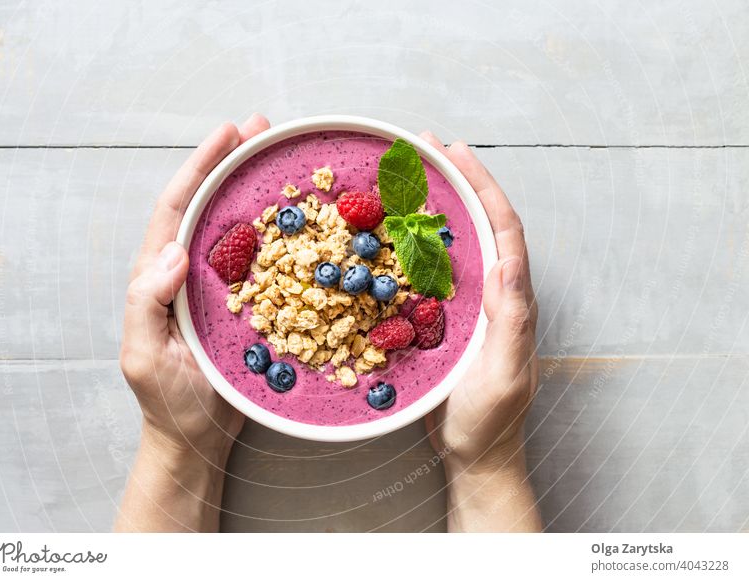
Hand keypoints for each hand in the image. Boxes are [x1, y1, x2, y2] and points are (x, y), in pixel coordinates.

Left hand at [119, 114, 270, 458]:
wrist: (195, 439)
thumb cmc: (168, 404)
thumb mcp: (144, 357)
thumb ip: (145, 304)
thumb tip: (170, 251)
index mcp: (156, 276)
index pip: (176, 210)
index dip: (200, 168)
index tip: (229, 134)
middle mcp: (189, 273)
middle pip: (208, 205)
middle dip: (231, 162)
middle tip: (263, 129)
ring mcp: (219, 287)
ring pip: (237, 227)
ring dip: (258, 190)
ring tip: (284, 159)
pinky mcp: (247, 305)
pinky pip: (263, 261)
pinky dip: (280, 234)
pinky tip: (304, 221)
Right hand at [421, 133, 538, 475]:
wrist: (474, 453)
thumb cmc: (489, 422)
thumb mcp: (503, 376)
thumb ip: (512, 324)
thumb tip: (508, 264)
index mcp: (514, 300)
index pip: (505, 231)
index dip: (484, 187)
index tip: (458, 153)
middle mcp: (496, 294)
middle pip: (483, 224)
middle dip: (461, 180)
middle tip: (428, 147)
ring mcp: (471, 305)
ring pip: (459, 242)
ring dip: (439, 205)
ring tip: (411, 176)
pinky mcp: (448, 318)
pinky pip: (436, 270)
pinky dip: (418, 242)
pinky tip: (395, 233)